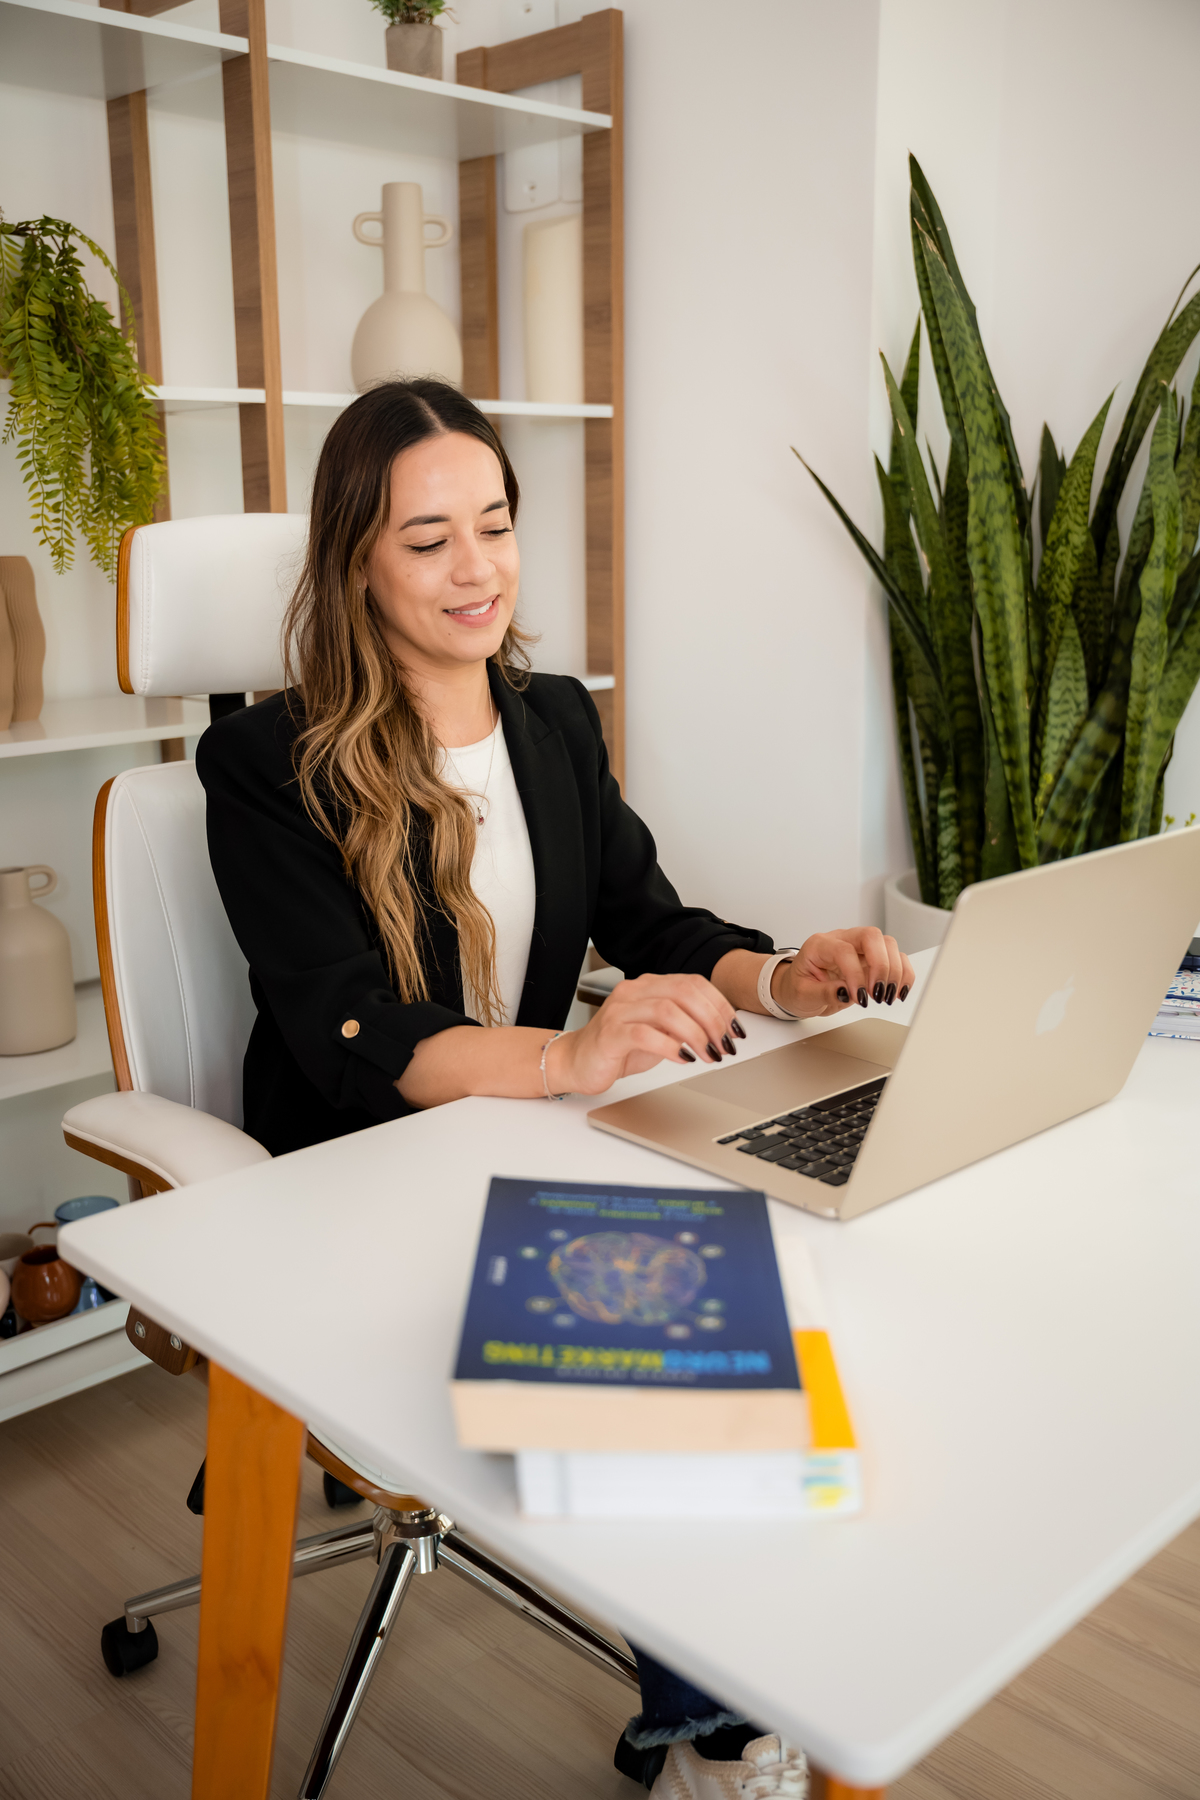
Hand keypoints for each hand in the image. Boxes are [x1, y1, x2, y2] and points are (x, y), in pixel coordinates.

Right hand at [547, 973, 743, 1096]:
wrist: (577, 1061)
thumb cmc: (620, 1047)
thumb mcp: (660, 1031)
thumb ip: (685, 1022)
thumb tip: (723, 1027)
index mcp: (649, 985)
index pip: (693, 983)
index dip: (720, 1005)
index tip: (735, 1029)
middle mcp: (634, 991)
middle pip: (684, 992)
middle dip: (712, 1019)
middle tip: (724, 1045)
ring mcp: (620, 1010)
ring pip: (667, 1010)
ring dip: (695, 1034)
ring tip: (708, 1054)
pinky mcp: (609, 1034)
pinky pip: (644, 1034)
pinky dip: (669, 1046)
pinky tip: (683, 1058)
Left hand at [772, 928, 914, 1019]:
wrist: (799, 988)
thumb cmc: (798, 987)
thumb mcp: (803, 994)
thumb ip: (824, 993)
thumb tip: (847, 992)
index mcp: (819, 945)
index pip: (844, 950)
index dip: (855, 974)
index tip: (860, 997)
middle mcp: (842, 940)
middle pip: (871, 936)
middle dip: (881, 965)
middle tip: (878, 993)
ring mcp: (859, 947)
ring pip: (888, 944)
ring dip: (894, 971)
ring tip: (887, 996)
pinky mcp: (872, 959)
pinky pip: (896, 957)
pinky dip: (903, 973)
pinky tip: (898, 991)